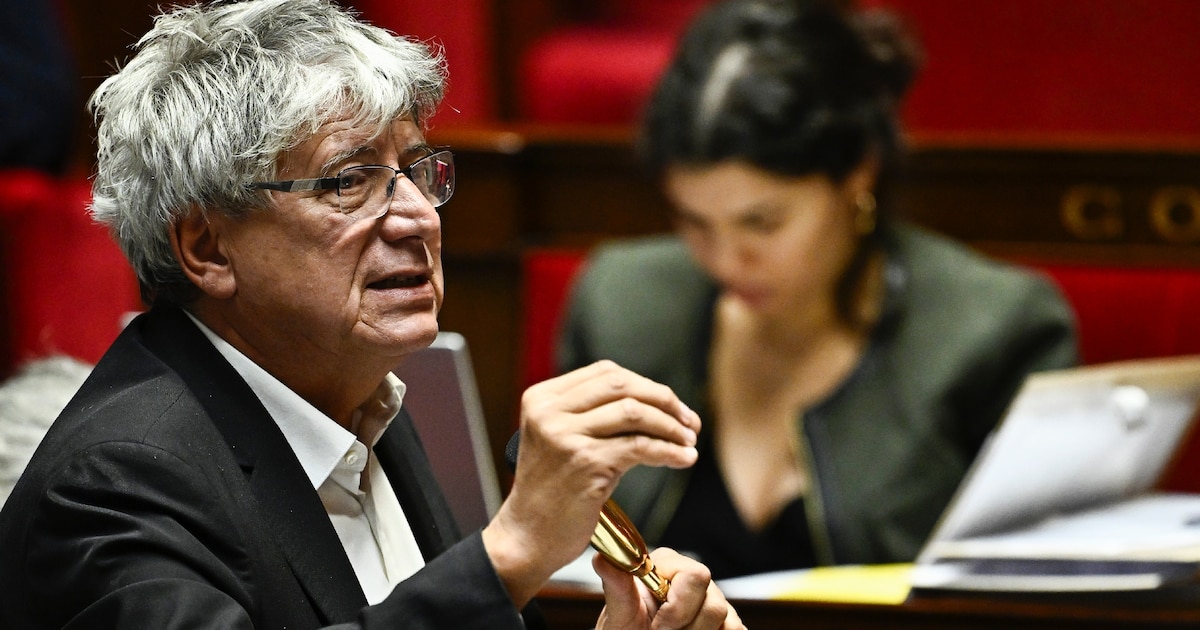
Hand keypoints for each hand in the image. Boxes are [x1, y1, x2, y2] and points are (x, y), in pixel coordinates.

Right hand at [483, 361, 699, 605]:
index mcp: (542, 398)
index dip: (646, 385)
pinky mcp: (586, 462)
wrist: (528, 536)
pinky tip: (685, 459)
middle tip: (689, 421)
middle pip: (622, 385)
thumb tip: (654, 400)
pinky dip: (669, 451)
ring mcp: (566, 436)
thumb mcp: (561, 439)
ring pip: (635, 412)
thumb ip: (591, 414)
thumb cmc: (553, 491)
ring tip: (688, 441)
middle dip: (664, 399)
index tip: (672, 405)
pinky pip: (640, 446)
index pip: (606, 373)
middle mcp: (550, 412)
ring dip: (671, 426)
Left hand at [595, 547, 744, 629]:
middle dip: (688, 627)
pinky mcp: (725, 620)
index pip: (695, 576)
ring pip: (725, 618)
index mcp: (667, 566)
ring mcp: (711, 599)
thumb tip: (602, 558)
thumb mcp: (619, 613)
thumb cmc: (626, 629)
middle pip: (715, 602)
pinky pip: (736, 629)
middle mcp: (693, 578)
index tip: (656, 627)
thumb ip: (617, 587)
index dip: (678, 608)